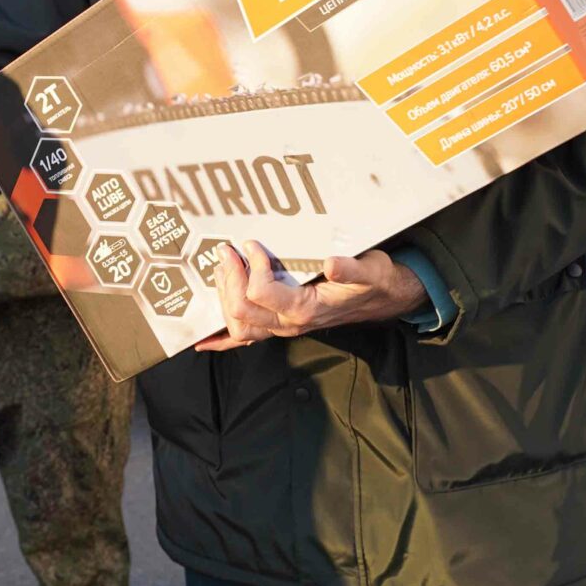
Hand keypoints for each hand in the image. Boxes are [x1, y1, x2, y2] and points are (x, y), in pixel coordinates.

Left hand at [196, 242, 423, 350]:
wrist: (381, 298)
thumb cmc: (373, 281)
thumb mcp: (370, 269)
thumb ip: (352, 268)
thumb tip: (333, 263)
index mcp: (307, 309)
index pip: (262, 292)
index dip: (251, 267)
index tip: (252, 244)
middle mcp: (290, 323)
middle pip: (241, 311)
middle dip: (228, 279)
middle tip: (227, 252)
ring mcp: (282, 327)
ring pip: (237, 325)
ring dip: (223, 297)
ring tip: (222, 269)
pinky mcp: (279, 326)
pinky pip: (245, 340)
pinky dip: (222, 341)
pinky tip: (205, 341)